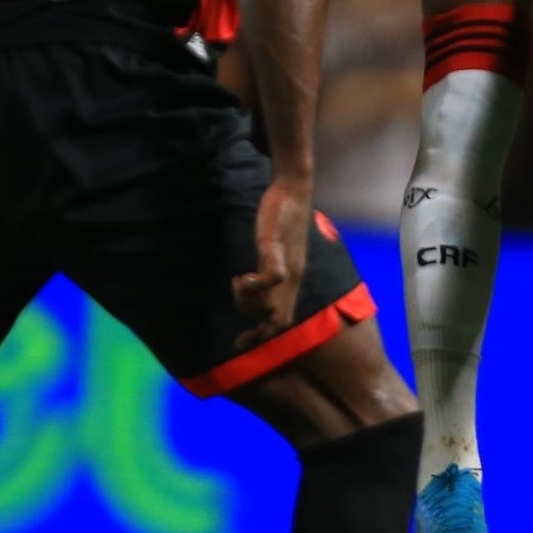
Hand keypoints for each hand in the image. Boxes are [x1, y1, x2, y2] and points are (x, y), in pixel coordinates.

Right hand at [231, 172, 313, 348]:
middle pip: (280, 321)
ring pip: (272, 305)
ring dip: (248, 302)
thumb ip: (267, 265)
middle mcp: (293, 277)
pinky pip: (274, 277)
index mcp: (293, 279)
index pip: (285, 321)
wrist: (294, 188)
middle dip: (256, 332)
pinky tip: (243, 275)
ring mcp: (286, 264)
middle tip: (237, 325)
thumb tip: (252, 281)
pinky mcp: (276, 248)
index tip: (240, 343)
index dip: (264, 337)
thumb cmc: (283, 217)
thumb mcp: (275, 247)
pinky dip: (256, 284)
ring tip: (239, 281)